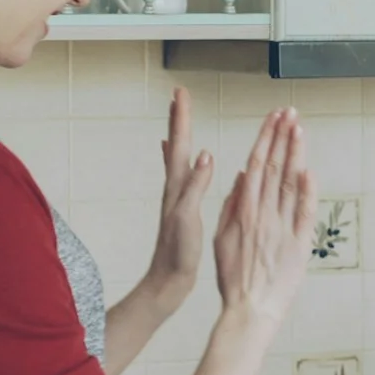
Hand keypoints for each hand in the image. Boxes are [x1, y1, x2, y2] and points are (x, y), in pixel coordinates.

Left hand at [141, 88, 214, 308]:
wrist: (168, 281)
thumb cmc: (178, 254)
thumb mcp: (187, 218)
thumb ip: (195, 186)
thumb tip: (205, 155)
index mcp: (177, 188)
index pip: (179, 146)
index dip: (181, 119)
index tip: (181, 93)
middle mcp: (175, 188)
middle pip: (176, 146)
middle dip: (179, 120)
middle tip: (179, 96)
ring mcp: (178, 198)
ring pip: (179, 158)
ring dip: (181, 137)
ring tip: (181, 119)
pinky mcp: (183, 209)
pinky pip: (184, 176)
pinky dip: (186, 163)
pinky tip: (190, 161)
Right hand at [212, 108, 314, 325]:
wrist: (249, 309)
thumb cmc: (234, 278)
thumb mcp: (223, 238)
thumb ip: (232, 205)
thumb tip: (242, 176)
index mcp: (243, 211)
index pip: (256, 164)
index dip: (266, 139)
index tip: (273, 119)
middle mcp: (262, 215)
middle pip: (274, 167)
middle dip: (282, 136)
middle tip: (289, 112)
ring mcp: (281, 228)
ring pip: (289, 183)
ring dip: (295, 153)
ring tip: (299, 128)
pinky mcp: (298, 244)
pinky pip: (304, 212)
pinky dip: (307, 191)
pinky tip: (309, 170)